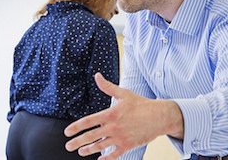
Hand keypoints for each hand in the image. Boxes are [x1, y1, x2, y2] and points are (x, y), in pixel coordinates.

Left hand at [63, 73, 183, 159]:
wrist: (160, 116)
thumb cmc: (141, 104)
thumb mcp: (123, 93)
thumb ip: (107, 86)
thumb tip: (97, 75)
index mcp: (110, 114)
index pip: (87, 122)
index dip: (75, 127)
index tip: (67, 132)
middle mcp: (113, 127)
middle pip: (90, 136)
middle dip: (77, 142)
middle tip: (68, 146)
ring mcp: (120, 137)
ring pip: (100, 146)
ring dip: (88, 150)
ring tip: (80, 152)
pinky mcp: (128, 145)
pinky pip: (115, 154)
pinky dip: (107, 157)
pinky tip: (100, 159)